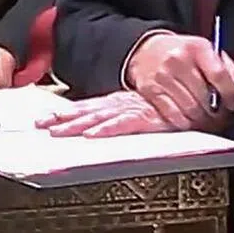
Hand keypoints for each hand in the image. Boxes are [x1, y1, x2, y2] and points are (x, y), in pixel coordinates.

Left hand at [37, 92, 172, 136]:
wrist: (192, 96)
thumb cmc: (167, 106)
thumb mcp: (140, 110)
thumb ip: (123, 117)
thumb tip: (98, 126)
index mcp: (117, 103)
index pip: (87, 108)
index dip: (65, 113)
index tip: (45, 119)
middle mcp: (120, 105)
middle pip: (86, 112)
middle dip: (63, 119)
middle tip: (41, 125)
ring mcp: (131, 111)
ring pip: (99, 118)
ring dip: (77, 125)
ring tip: (58, 132)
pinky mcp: (145, 119)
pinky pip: (123, 125)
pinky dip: (108, 129)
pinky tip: (93, 135)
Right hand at [126, 33, 233, 130]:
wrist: (148, 49)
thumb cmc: (184, 53)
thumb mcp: (206, 51)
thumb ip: (226, 69)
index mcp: (197, 47)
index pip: (218, 74)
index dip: (230, 94)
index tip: (233, 104)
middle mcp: (178, 59)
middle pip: (204, 97)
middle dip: (216, 112)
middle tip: (221, 118)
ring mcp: (162, 76)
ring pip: (190, 110)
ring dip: (202, 121)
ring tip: (207, 120)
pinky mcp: (150, 90)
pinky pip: (173, 115)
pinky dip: (185, 123)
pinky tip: (190, 120)